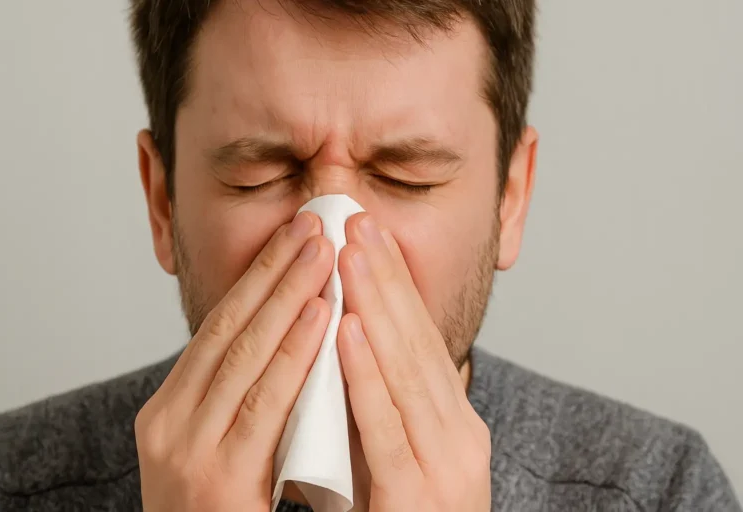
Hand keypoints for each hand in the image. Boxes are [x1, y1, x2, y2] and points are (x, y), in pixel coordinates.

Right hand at [135, 212, 333, 510]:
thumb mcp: (226, 445)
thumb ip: (248, 396)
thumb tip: (293, 337)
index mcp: (170, 409)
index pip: (221, 329)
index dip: (261, 277)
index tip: (298, 236)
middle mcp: (168, 422)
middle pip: (230, 328)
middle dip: (276, 270)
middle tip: (315, 222)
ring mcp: (185, 450)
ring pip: (245, 354)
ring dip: (289, 295)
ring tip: (325, 250)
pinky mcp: (213, 480)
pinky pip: (264, 404)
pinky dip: (295, 355)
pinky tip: (323, 316)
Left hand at [337, 213, 491, 511]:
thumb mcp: (401, 456)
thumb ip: (386, 409)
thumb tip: (351, 351)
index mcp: (454, 425)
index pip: (421, 339)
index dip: (395, 284)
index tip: (368, 236)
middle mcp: (461, 438)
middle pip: (417, 342)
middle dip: (385, 277)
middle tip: (356, 219)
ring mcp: (447, 468)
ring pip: (408, 373)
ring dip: (378, 307)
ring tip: (350, 254)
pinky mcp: (421, 501)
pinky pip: (389, 430)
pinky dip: (368, 377)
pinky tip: (347, 332)